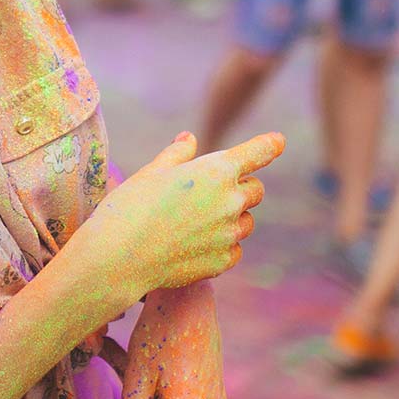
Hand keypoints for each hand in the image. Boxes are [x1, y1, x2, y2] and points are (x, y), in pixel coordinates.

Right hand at [76, 130, 284, 307]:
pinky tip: (194, 245)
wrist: (119, 257)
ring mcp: (229, 233)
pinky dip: (222, 245)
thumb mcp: (152, 172)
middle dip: (239, 187)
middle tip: (209, 193)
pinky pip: (234, 249)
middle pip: (255, 190)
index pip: (257, 152)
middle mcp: (231, 201)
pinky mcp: (223, 261)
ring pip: (246, 222)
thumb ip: (177, 154)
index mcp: (216, 170)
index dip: (269, 144)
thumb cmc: (130, 207)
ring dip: (232, 218)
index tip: (278, 141)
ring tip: (196, 223)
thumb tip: (190, 138)